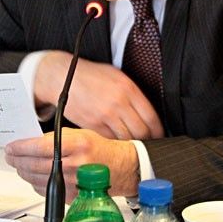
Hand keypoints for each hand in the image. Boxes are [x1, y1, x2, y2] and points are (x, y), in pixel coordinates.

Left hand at [5, 128, 139, 200]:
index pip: (39, 147)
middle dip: (17, 160)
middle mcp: (74, 165)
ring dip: (23, 171)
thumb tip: (30, 142)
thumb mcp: (78, 133)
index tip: (11, 147)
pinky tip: (32, 175)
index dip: (20, 148)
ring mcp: (72, 182)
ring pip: (36, 179)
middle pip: (34, 165)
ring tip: (19, 164)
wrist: (118, 167)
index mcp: (76, 145)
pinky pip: (45, 190)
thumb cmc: (98, 148)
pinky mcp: (70, 195)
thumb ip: (54, 137)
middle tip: (10, 155)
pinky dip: (34, 182)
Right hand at [34, 51, 163, 139]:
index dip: (158, 131)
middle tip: (148, 143)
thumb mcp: (117, 75)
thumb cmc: (91, 75)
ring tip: (133, 145)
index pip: (151, 117)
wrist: (63, 77)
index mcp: (128, 89)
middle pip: (142, 132)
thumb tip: (147, 111)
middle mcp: (119, 102)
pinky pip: (110, 140)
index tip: (159, 135)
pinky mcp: (92, 125)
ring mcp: (105, 115)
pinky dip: (114, 144)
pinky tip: (116, 143)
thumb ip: (133, 92)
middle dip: (147, 140)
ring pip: (126, 139)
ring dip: (131, 144)